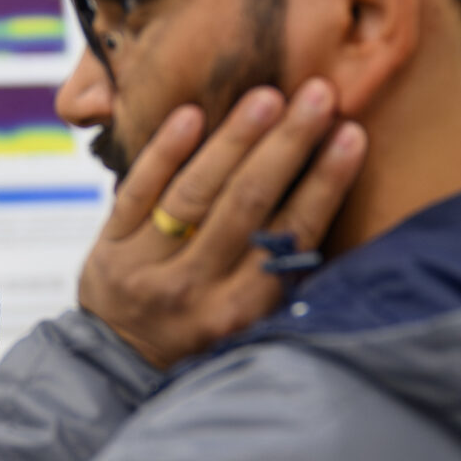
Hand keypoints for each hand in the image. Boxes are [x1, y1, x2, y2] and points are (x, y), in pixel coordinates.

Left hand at [78, 81, 365, 369]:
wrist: (118, 365)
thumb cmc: (200, 332)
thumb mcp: (249, 321)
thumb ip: (280, 271)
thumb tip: (329, 197)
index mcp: (242, 309)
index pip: (292, 234)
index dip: (325, 182)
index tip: (351, 134)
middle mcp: (195, 289)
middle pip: (246, 203)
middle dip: (287, 145)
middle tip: (319, 95)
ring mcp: (147, 266)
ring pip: (195, 192)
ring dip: (234, 139)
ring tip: (268, 98)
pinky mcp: (109, 247)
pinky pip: (137, 191)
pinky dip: (164, 152)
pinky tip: (190, 115)